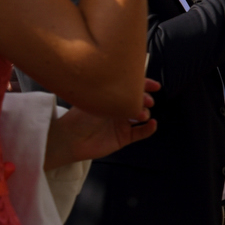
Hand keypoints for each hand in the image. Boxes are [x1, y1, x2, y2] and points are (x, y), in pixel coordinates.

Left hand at [44, 79, 159, 169]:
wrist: (70, 139)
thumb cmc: (78, 118)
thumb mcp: (97, 99)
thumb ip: (116, 94)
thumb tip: (132, 88)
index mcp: (111, 98)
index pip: (130, 89)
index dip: (144, 85)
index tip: (154, 85)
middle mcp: (117, 109)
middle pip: (139, 101)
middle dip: (146, 99)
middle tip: (145, 101)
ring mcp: (122, 123)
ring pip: (143, 116)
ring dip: (146, 113)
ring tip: (141, 115)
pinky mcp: (124, 137)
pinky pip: (142, 132)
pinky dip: (149, 128)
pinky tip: (152, 124)